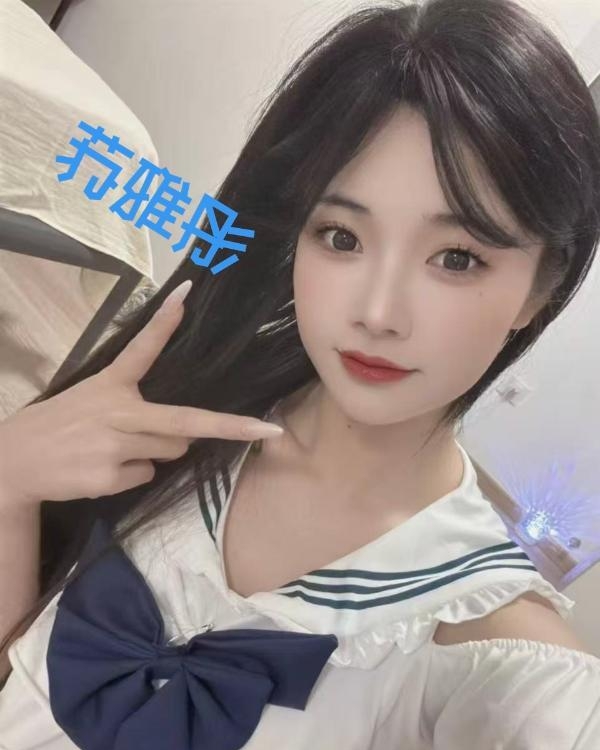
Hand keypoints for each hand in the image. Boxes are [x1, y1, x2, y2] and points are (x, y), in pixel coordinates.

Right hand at [0, 280, 282, 506]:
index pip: (141, 347)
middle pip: (186, 422)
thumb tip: (182, 435)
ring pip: (170, 451)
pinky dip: (132, 474)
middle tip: (266, 431)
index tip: (185, 294)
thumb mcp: (91, 397)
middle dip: (225, 428)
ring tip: (114, 448)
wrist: (13, 461)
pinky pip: (145, 475)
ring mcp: (113, 444)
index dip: (164, 321)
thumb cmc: (61, 425)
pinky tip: (101, 467)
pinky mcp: (108, 476)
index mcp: (110, 383)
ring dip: (157, 452)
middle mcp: (116, 410)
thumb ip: (133, 405)